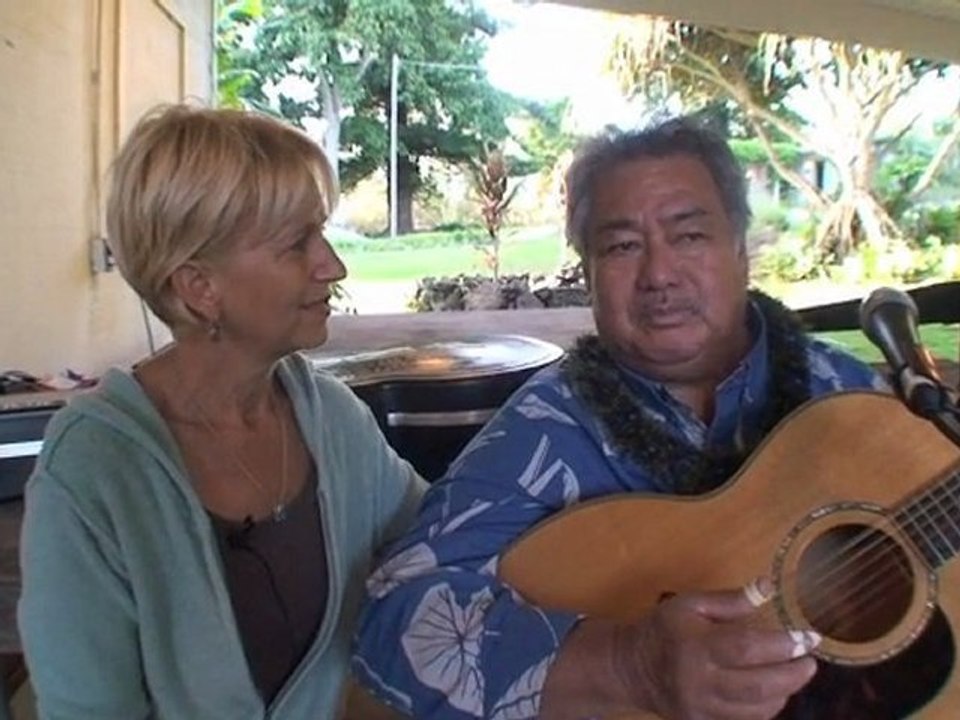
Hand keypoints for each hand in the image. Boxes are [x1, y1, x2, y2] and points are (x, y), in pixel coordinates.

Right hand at [618, 578, 818, 719]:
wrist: (630, 667)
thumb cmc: (663, 628)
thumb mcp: (691, 604)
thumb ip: (731, 600)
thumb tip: (768, 586)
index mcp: (695, 645)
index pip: (747, 648)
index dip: (782, 645)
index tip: (807, 637)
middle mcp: (699, 681)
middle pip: (758, 686)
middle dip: (793, 675)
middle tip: (811, 662)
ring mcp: (702, 709)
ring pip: (756, 710)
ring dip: (784, 693)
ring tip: (793, 674)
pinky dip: (766, 708)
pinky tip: (773, 692)